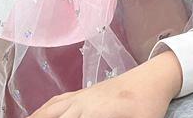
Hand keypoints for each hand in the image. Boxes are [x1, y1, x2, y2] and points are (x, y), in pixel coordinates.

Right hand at [28, 51, 181, 116]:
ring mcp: (83, 94)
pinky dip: (43, 110)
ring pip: (51, 109)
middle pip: (51, 116)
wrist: (154, 78)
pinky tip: (38, 115)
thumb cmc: (148, 107)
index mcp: (93, 112)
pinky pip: (58, 100)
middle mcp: (83, 101)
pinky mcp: (86, 92)